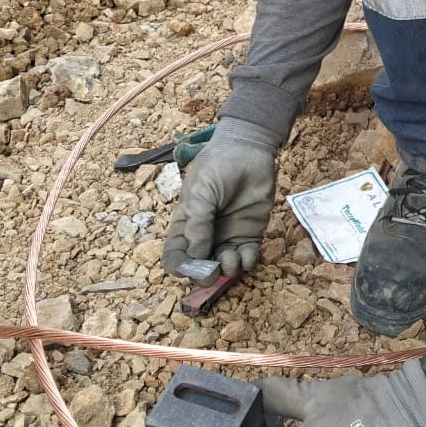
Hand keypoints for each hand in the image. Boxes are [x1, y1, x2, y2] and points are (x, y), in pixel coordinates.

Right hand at [161, 116, 276, 278]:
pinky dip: (247, 262)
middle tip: (213, 272)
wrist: (248, 151)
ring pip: (224, 267)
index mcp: (185, 226)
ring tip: (231, 257)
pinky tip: (247, 253)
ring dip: (227, 270)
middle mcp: (205, 236)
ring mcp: (228, 236)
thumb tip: (196, 255)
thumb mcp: (201, 192)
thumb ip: (198, 223)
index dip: (179, 267)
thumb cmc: (218, 167)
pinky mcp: (250, 234)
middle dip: (204, 276)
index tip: (188, 268)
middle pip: (199, 268)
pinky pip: (247, 258)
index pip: (175, 256)